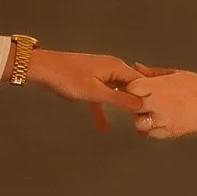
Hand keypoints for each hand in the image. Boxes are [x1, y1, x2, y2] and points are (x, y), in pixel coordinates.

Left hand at [24, 46, 143, 126]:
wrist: (43, 69)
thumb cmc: (68, 78)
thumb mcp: (96, 92)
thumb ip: (119, 100)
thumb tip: (141, 105)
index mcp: (116, 67)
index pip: (140, 83)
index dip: (148, 98)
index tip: (153, 114)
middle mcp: (112, 68)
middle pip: (131, 87)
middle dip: (137, 104)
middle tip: (145, 122)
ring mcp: (101, 74)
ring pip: (117, 93)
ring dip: (122, 108)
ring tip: (132, 125)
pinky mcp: (90, 80)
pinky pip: (102, 97)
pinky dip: (103, 110)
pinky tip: (103, 128)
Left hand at [127, 67, 196, 140]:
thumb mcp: (176, 74)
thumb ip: (153, 73)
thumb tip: (138, 67)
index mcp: (158, 86)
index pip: (131, 88)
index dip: (132, 88)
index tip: (137, 88)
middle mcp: (157, 103)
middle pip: (132, 105)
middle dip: (134, 103)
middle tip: (143, 100)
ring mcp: (162, 119)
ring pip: (138, 122)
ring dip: (142, 118)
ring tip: (152, 112)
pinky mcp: (169, 132)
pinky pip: (150, 134)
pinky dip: (151, 129)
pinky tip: (159, 122)